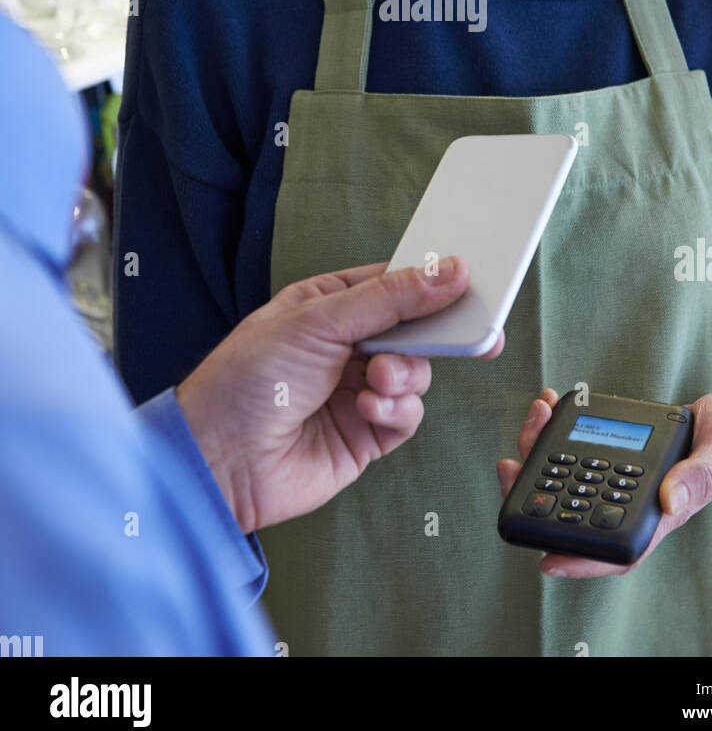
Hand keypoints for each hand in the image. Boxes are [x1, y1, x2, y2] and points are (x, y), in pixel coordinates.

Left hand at [176, 256, 502, 533]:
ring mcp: (357, 390)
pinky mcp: (366, 434)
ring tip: (377, 380)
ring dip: (405, 375)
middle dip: (434, 333)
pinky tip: (369, 408)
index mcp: (329, 304)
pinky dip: (397, 410)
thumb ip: (392, 298)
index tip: (469, 282)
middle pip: (414, 329)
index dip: (431, 283)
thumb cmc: (250, 377)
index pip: (394, 284)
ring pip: (417, 372)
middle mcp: (346, 345)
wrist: (220, 460)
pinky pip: (407, 415)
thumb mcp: (320, 320)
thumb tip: (450, 270)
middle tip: (471, 332)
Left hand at [497, 388, 711, 577]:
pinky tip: (550, 405)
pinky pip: (579, 448)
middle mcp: (635, 500)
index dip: (580, 559)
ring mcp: (622, 477)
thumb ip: (700, 474)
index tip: (544, 558)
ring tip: (533, 417)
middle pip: (576, 512)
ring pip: (570, 478)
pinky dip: (558, 430)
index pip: (616, 549)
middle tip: (512, 463)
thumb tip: (668, 501)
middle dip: (538, 492)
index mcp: (661, 514)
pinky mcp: (616, 453)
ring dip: (542, 454)